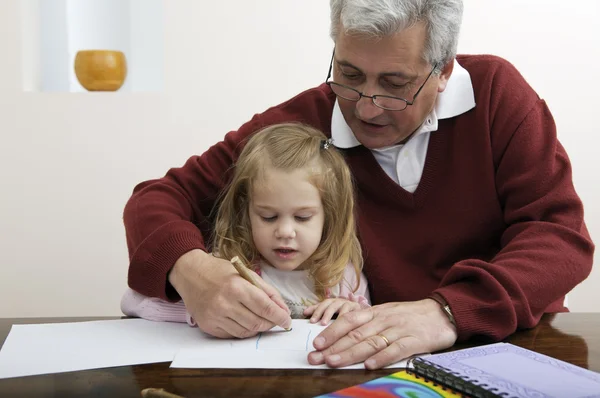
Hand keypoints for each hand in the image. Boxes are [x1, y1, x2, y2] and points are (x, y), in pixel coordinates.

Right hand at [168, 249, 291, 337]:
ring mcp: (215, 317)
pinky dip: (244, 330)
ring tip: (261, 319)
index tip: (287, 321)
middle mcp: (224, 303)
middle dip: (271, 323)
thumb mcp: (246, 273)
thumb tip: (283, 309)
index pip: (265, 307)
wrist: (190, 274)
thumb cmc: (220, 271)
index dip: (280, 316)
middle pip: (257, 323)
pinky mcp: (208, 326)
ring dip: (258, 328)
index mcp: (236, 287)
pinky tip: (245, 321)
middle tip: (276, 320)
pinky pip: (233, 334)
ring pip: (246, 332)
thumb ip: (267, 291)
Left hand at [307, 299, 457, 369]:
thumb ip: (367, 324)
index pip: (349, 320)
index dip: (331, 332)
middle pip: (355, 334)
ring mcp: (399, 330)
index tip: (316, 343)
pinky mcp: (414, 340)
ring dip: (350, 353)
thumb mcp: (386, 313)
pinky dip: (382, 358)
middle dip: (333, 347)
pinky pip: (396, 349)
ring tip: (334, 361)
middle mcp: (384, 320)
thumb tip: (342, 335)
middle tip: (316, 357)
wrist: (442, 312)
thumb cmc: (410, 315)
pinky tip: (370, 365)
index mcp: (375, 313)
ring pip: (371, 342)